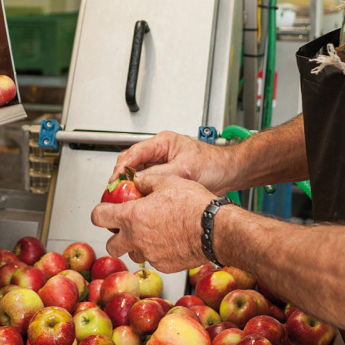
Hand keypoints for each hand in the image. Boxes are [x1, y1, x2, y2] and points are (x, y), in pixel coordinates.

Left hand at [90, 173, 216, 272]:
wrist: (215, 229)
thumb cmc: (194, 205)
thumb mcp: (168, 182)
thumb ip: (147, 180)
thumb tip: (137, 180)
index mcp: (132, 216)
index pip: (98, 217)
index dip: (100, 213)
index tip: (105, 211)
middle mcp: (136, 238)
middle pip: (111, 245)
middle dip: (115, 236)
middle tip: (125, 228)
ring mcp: (150, 254)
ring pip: (132, 254)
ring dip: (136, 246)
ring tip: (151, 234)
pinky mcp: (164, 265)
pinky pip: (153, 260)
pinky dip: (156, 252)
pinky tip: (169, 241)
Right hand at [111, 131, 233, 195]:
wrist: (230, 172)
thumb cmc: (214, 163)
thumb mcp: (185, 169)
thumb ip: (159, 174)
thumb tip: (137, 181)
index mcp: (162, 142)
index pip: (134, 153)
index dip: (121, 168)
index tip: (115, 182)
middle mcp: (160, 152)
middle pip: (132, 163)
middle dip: (122, 178)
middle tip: (116, 194)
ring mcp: (163, 164)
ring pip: (138, 175)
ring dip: (131, 187)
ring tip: (125, 200)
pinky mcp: (167, 176)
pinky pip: (148, 183)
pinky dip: (142, 192)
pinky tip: (139, 202)